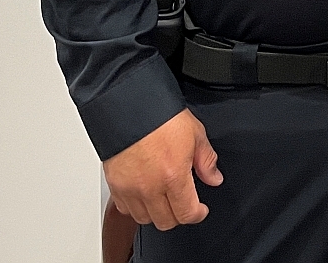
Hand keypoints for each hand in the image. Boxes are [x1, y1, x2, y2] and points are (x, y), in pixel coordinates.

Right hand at [103, 108, 222, 230]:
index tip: (200, 210)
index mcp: (173, 176)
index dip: (197, 214)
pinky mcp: (114, 184)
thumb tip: (214, 178)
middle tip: (183, 202)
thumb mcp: (195, 133)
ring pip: (144, 219)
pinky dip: (135, 206)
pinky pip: (124, 208)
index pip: (187, 214)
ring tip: (163, 197)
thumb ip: (206, 160)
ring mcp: (129, 188)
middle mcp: (149, 188)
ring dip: (156, 213)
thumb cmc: (160, 116)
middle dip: (178, 215)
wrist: (129, 105)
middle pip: (165, 222)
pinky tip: (143, 193)